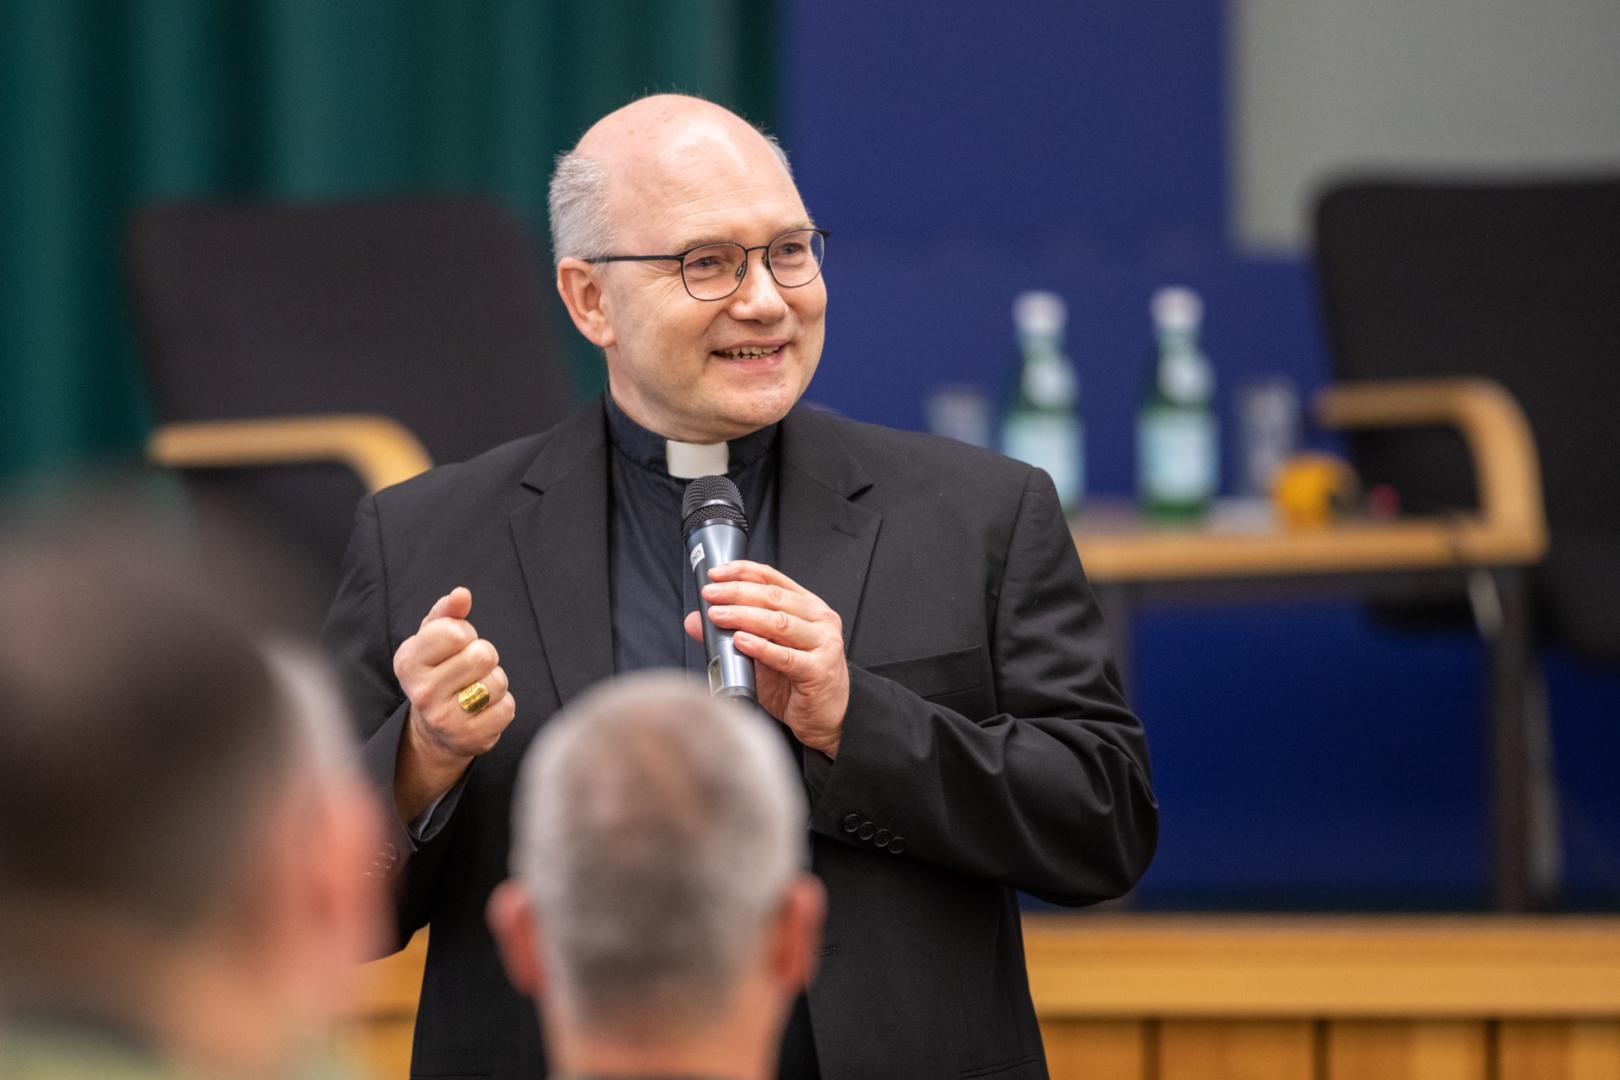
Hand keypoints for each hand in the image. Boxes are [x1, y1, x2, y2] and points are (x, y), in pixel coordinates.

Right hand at [390, 587, 514, 819]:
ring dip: (494, 681)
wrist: (435, 730)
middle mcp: (421, 692)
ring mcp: (444, 719)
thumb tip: (461, 594)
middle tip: (469, 668)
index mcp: (408, 661)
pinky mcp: (470, 739)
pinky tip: (483, 710)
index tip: (455, 646)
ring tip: (475, 689)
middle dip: (484, 656)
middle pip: (482, 655)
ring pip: (497, 681)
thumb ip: (447, 612)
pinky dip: (502, 705)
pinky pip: (507, 708)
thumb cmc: (438, 671)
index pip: (454, 632)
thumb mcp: (433, 638)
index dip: (464, 633)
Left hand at [684, 561, 847, 757]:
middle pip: (774, 597)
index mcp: (808, 607)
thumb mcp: (762, 652)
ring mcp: (823, 644)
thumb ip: (733, 632)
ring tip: (718, 616)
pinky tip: (741, 641)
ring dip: (744, 616)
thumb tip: (695, 621)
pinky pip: (786, 656)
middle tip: (711, 595)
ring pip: (779, 622)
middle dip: (737, 593)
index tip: (716, 574)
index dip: (742, 572)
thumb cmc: (798, 682)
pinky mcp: (819, 670)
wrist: (827, 717)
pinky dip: (760, 647)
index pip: (773, 579)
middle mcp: (819, 620)